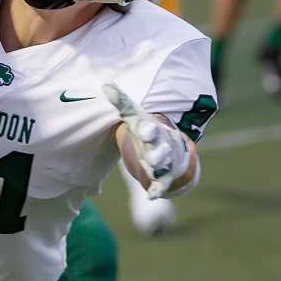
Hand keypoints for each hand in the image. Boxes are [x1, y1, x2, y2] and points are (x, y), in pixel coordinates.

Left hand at [103, 83, 189, 199]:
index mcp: (154, 132)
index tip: (141, 129)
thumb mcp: (136, 119)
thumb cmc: (149, 133)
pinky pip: (161, 186)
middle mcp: (162, 148)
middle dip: (157, 153)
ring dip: (158, 170)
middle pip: (160, 150)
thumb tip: (106, 85)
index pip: (151, 130)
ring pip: (162, 168)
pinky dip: (157, 190)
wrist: (174, 150)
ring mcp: (165, 164)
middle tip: (151, 157)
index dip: (147, 130)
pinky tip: (152, 195)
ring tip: (153, 172)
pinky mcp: (164, 179)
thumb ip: (122, 104)